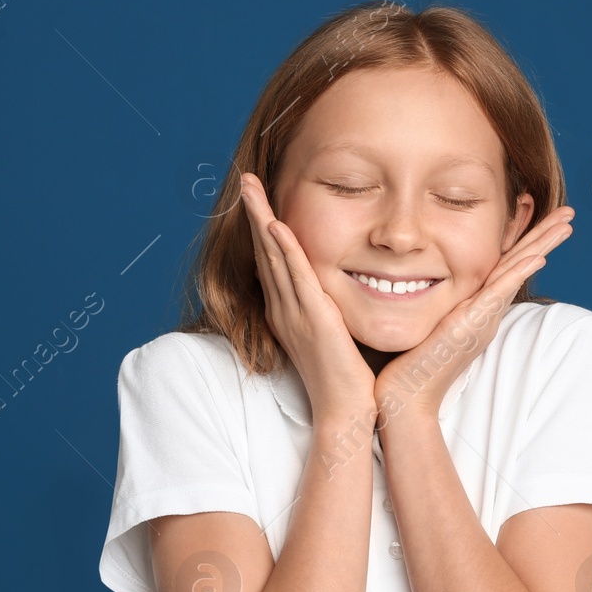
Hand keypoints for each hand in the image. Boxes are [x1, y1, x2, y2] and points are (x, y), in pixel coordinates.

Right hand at [241, 174, 379, 423]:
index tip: (259, 199)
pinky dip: (284, 249)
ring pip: (272, 257)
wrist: (345, 412)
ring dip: (260, 219)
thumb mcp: (334, 334)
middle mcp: (283, 309)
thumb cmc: (347, 379)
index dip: (263, 228)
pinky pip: (294, 277)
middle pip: (263, 252)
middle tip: (245, 180)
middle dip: (253, 213)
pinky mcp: (311, 319)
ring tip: (249, 187)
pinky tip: (275, 225)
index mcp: (288, 312)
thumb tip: (342, 288)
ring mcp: (293, 313)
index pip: (272, 261)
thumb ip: (330, 309)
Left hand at [374, 205, 574, 427]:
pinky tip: (537, 257)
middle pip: (521, 265)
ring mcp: (482, 319)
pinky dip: (518, 274)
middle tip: (569, 212)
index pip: (506, 266)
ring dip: (542, 246)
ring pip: (517, 273)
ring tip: (565, 224)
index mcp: (478, 308)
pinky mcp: (472, 327)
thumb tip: (423, 281)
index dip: (524, 240)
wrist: (405, 396)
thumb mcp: (427, 322)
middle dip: (545, 237)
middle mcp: (486, 312)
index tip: (539, 215)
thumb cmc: (408, 364)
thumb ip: (436, 302)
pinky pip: (499, 294)